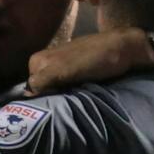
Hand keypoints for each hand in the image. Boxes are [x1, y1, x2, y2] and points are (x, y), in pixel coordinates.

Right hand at [26, 28, 151, 92]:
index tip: (56, 105)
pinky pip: (68, 85)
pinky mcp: (76, 69)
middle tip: (67, 103)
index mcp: (39, 60)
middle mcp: (47, 61)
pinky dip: (73, 91)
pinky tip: (82, 94)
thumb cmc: (96, 58)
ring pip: (56, 88)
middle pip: (43, 88)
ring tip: (76, 100)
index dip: (42, 97)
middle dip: (53, 97)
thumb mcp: (64, 70)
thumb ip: (43, 81)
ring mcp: (62, 65)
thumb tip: (26, 96)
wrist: (127, 49)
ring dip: (64, 96)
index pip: (31, 88)